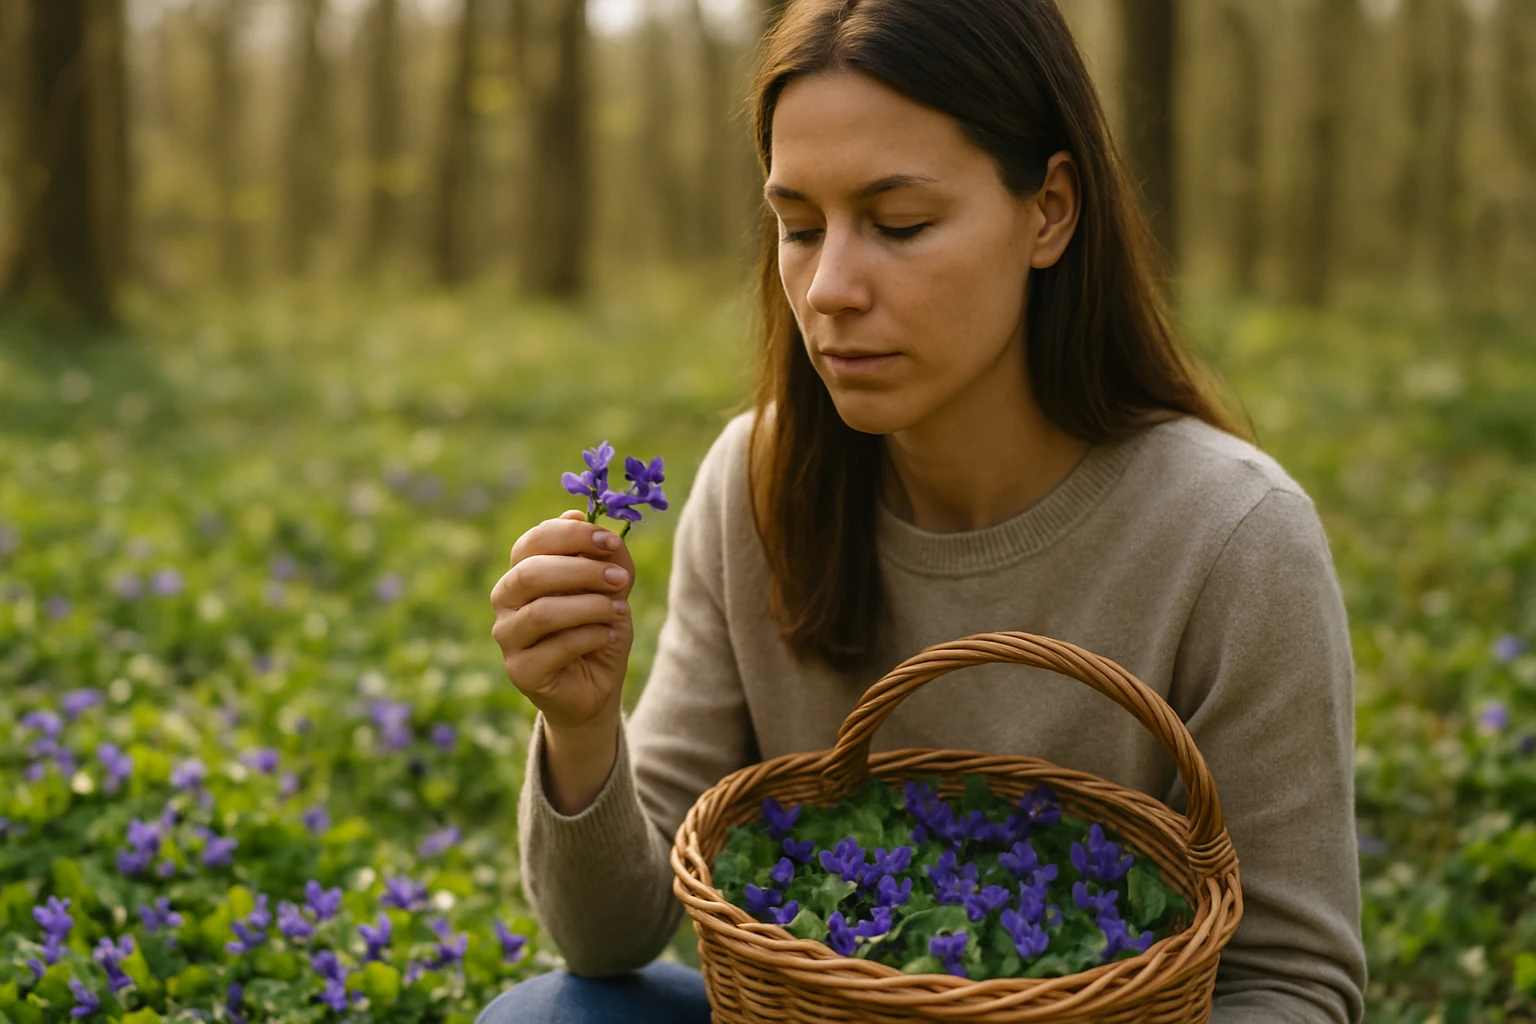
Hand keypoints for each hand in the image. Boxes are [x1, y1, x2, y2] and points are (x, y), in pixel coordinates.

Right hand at [490, 509, 635, 732]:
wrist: (597, 685)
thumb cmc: (598, 628)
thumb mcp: (611, 587)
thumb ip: (602, 555)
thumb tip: (578, 513)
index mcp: (523, 569)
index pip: (535, 540)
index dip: (573, 535)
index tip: (611, 542)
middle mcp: (506, 599)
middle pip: (532, 573)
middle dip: (583, 572)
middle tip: (621, 580)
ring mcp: (507, 635)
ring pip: (543, 612)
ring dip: (591, 607)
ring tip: (620, 612)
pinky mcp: (519, 670)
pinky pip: (556, 646)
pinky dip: (591, 636)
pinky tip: (610, 635)